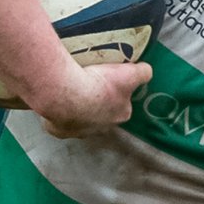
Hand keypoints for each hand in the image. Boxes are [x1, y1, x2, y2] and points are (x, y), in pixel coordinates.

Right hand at [24, 60, 151, 140]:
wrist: (66, 94)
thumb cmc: (98, 85)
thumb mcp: (129, 74)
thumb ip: (143, 72)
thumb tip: (147, 71)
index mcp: (121, 115)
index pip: (123, 105)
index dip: (117, 93)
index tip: (108, 82)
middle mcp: (102, 128)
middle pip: (101, 114)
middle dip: (96, 103)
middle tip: (88, 85)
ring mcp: (79, 132)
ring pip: (80, 119)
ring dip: (77, 108)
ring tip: (71, 91)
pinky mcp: (59, 131)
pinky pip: (59, 122)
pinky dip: (58, 114)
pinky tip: (57, 101)